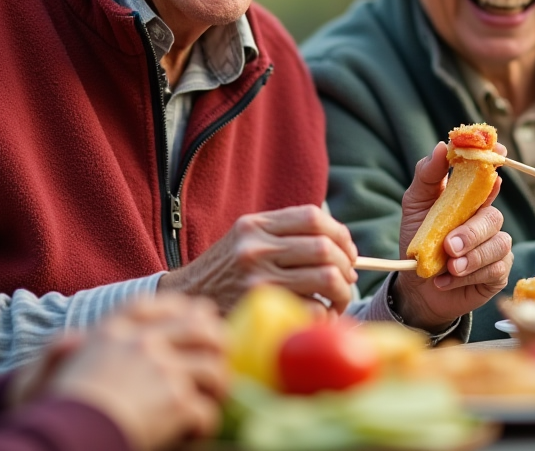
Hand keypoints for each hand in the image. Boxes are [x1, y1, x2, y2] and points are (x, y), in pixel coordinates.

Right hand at [30, 294, 227, 450]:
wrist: (62, 437)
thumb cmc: (49, 412)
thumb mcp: (45, 373)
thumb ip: (60, 352)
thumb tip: (74, 338)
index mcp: (112, 332)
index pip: (154, 306)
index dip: (181, 309)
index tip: (198, 314)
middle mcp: (142, 343)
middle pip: (197, 328)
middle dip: (216, 341)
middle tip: (220, 356)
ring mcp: (163, 370)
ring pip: (212, 368)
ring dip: (218, 385)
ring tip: (213, 399)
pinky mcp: (177, 401)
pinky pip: (207, 410)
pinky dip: (204, 424)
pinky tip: (195, 432)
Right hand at [157, 205, 357, 315]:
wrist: (186, 300)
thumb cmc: (224, 272)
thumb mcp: (245, 241)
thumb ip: (282, 234)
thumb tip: (338, 244)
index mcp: (256, 225)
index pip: (314, 217)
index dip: (340, 234)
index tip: (348, 251)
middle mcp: (256, 247)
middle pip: (325, 248)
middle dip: (346, 266)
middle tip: (347, 279)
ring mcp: (258, 277)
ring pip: (326, 278)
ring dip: (342, 292)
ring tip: (337, 300)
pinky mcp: (261, 308)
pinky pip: (313, 309)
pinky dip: (325, 315)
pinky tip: (320, 317)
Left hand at [392, 141, 513, 331]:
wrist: (415, 286)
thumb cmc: (418, 241)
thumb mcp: (414, 205)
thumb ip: (427, 175)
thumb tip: (442, 147)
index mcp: (469, 198)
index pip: (488, 174)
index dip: (495, 161)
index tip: (498, 153)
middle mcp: (486, 218)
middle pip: (493, 216)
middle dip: (471, 232)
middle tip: (449, 247)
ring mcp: (494, 245)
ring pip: (498, 244)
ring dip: (471, 258)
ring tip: (448, 268)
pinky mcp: (498, 272)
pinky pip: (495, 269)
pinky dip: (470, 275)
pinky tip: (447, 280)